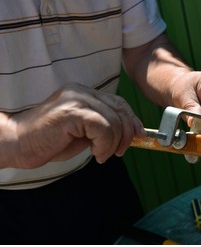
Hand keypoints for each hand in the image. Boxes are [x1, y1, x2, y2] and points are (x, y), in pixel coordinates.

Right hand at [7, 83, 143, 168]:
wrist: (17, 144)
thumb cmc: (49, 141)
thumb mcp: (84, 133)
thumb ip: (104, 128)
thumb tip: (130, 133)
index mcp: (84, 93)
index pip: (118, 102)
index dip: (132, 120)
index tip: (139, 135)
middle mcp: (81, 91)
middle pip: (120, 109)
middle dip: (127, 133)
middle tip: (119, 151)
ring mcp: (76, 99)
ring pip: (114, 120)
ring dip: (114, 143)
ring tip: (102, 155)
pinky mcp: (71, 111)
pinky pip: (103, 127)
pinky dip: (105, 144)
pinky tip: (96, 154)